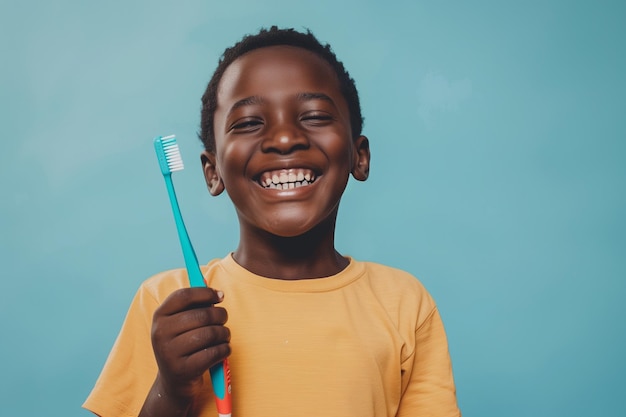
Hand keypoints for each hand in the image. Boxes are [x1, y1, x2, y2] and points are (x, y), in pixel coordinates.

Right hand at [150, 287, 230, 403]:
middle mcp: (160, 333)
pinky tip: (223, 350)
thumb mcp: (180, 325)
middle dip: (220, 316)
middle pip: (202, 315)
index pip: (183, 296)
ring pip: (210, 333)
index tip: (220, 296)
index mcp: (159, 316)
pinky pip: (214, 352)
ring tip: (224, 336)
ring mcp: (170, 353)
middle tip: (223, 320)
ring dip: (224, 333)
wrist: (173, 382)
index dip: (205, 293)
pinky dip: (224, 349)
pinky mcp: (183, 370)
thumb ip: (195, 307)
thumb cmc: (183, 345)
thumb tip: (218, 294)